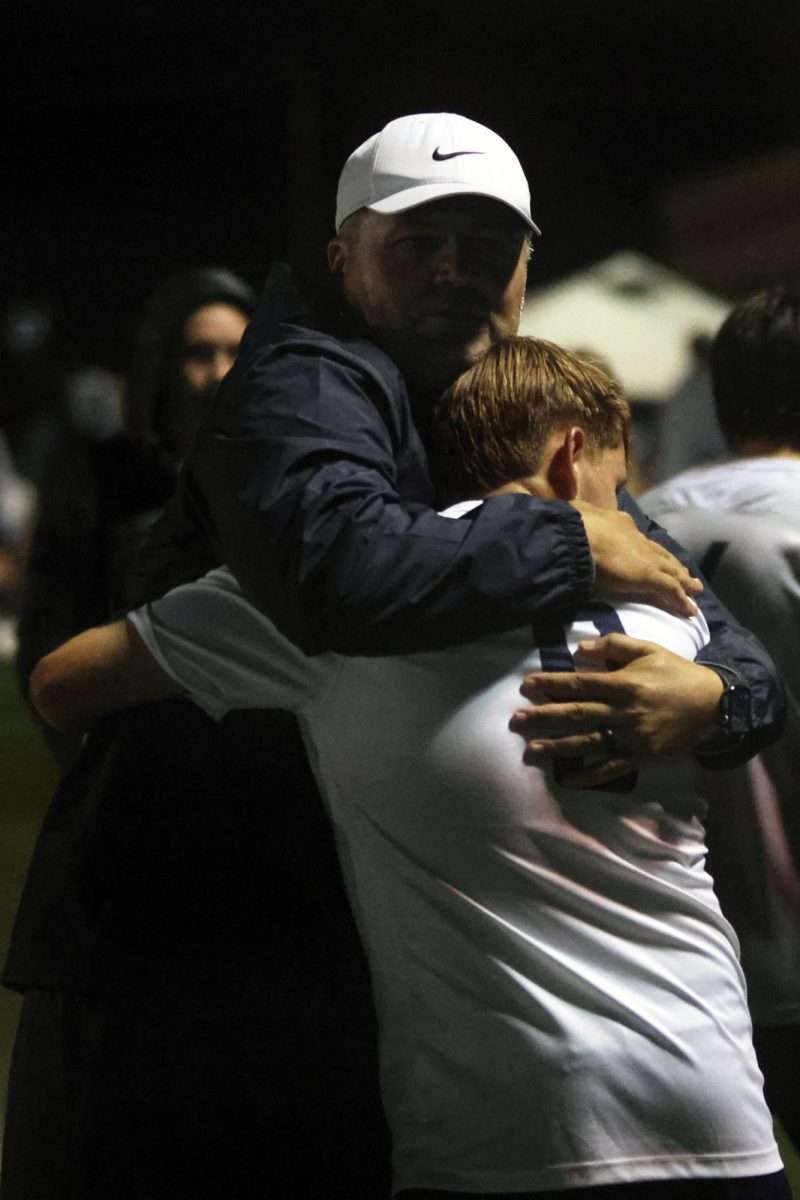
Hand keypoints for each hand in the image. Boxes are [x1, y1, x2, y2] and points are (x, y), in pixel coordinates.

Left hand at [509, 633, 723, 786]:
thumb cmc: (677, 674)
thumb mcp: (649, 650)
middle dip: (544, 717)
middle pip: (577, 714)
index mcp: (624, 684)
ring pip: (588, 743)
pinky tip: (567, 780)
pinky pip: (610, 768)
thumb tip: (579, 648)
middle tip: (516, 720)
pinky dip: (588, 776)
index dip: (552, 685)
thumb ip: (614, 646)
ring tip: (531, 750)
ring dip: (557, 747)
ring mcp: (631, 737)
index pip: (580, 684)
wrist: (714, 705)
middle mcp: (624, 712)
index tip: (527, 686)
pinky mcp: (640, 757)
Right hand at [573, 501, 702, 617]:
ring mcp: (647, 558)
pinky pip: (671, 590)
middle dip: (675, 564)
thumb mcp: (579, 519)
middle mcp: (639, 540)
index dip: (651, 549)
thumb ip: (580, 520)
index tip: (656, 556)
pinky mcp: (650, 576)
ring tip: (696, 590)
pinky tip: (689, 610)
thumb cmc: (575, 528)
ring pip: (673, 571)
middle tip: (686, 574)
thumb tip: (574, 513)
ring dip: (685, 582)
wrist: (582, 536)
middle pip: (663, 555)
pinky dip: (681, 600)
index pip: (641, 540)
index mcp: (622, 526)